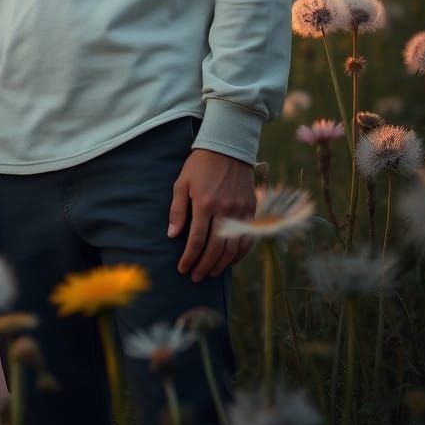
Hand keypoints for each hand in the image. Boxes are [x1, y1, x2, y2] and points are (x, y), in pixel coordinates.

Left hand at [169, 148, 254, 281]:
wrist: (228, 148)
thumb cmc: (200, 165)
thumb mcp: (182, 183)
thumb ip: (177, 210)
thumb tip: (172, 235)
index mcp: (204, 203)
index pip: (196, 239)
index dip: (189, 257)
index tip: (183, 268)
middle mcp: (224, 210)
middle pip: (216, 248)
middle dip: (204, 265)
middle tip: (195, 276)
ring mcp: (241, 212)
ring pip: (233, 248)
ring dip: (222, 264)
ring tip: (210, 272)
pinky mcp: (252, 210)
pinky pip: (247, 239)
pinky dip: (239, 254)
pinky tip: (230, 261)